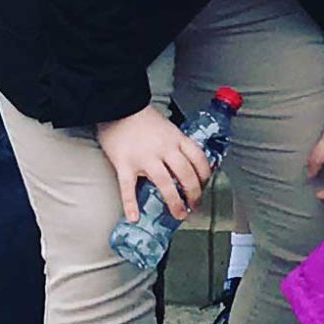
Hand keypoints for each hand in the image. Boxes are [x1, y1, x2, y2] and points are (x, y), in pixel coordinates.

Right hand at [96, 109, 213, 226]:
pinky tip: (134, 217)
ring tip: (178, 214)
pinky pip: (128, 188)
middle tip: (194, 205)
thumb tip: (184, 161)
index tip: (206, 185)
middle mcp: (164, 149)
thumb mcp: (166, 126)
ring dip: (174, 202)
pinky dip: (131, 204)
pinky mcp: (124, 164)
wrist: (117, 106)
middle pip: (186, 174)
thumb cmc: (142, 117)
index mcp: (176, 138)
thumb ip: (175, 143)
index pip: (198, 158)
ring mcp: (145, 158)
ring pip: (165, 184)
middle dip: (193, 193)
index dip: (205, 174)